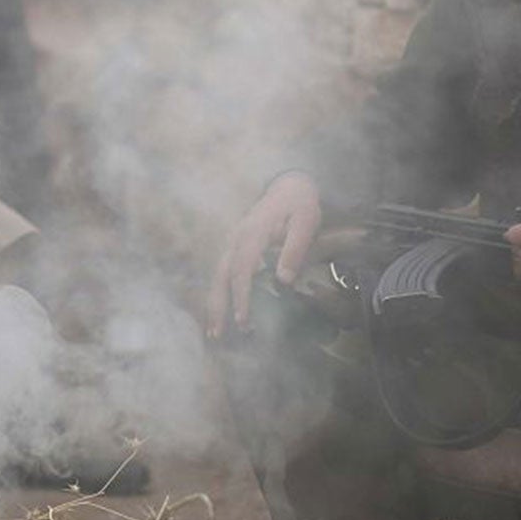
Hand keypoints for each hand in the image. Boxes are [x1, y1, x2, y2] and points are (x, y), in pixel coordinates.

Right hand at [207, 173, 322, 338]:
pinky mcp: (234, 246)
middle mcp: (236, 239)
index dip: (241, 297)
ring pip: (218, 275)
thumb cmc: (299, 205)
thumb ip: (295, 250)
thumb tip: (283, 281)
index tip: (242, 321)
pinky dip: (219, 293)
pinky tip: (220, 311)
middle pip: (221, 276)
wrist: (288, 184)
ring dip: (214, 303)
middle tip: (217, 335)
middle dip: (218, 306)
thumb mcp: (306, 222)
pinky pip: (222, 272)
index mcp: (252, 235)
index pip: (242, 271)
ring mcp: (232, 242)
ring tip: (214, 331)